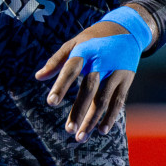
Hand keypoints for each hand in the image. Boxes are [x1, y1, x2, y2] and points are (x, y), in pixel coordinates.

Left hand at [35, 20, 139, 142]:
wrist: (127, 29)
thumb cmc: (94, 39)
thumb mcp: (75, 43)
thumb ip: (57, 60)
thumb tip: (38, 77)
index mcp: (85, 50)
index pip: (71, 69)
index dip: (61, 85)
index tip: (51, 103)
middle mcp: (101, 61)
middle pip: (89, 89)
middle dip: (79, 110)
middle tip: (68, 130)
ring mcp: (116, 71)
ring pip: (104, 99)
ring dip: (92, 120)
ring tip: (80, 137)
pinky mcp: (126, 79)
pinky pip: (118, 101)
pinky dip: (110, 116)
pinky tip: (101, 130)